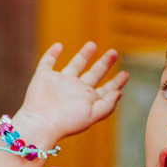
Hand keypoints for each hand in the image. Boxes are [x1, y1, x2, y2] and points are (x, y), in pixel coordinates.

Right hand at [9, 42, 129, 147]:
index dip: (116, 82)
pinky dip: (52, 54)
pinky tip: (58, 46)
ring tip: (92, 44)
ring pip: (74, 65)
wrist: (41, 122)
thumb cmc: (67, 122)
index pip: (105, 89)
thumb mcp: (92, 115)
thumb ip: (107, 105)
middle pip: (93, 74)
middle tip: (114, 53)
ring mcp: (59, 83)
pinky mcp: (44, 77)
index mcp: (87, 99)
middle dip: (104, 64)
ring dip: (83, 55)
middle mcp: (75, 90)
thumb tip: (118, 93)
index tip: (125, 74)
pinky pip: (47, 62)